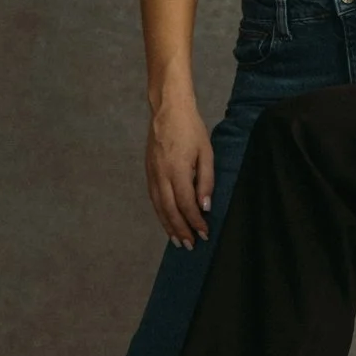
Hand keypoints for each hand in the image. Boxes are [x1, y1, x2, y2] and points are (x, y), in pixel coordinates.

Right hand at [145, 98, 212, 248]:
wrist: (167, 110)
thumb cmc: (191, 129)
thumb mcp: (206, 153)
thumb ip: (206, 181)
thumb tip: (205, 206)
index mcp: (177, 171)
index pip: (186, 205)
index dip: (195, 222)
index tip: (204, 233)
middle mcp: (161, 176)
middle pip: (170, 210)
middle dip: (180, 230)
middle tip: (190, 246)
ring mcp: (152, 174)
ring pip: (159, 207)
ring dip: (168, 226)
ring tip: (177, 241)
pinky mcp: (148, 172)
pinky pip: (154, 198)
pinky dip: (160, 213)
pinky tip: (167, 221)